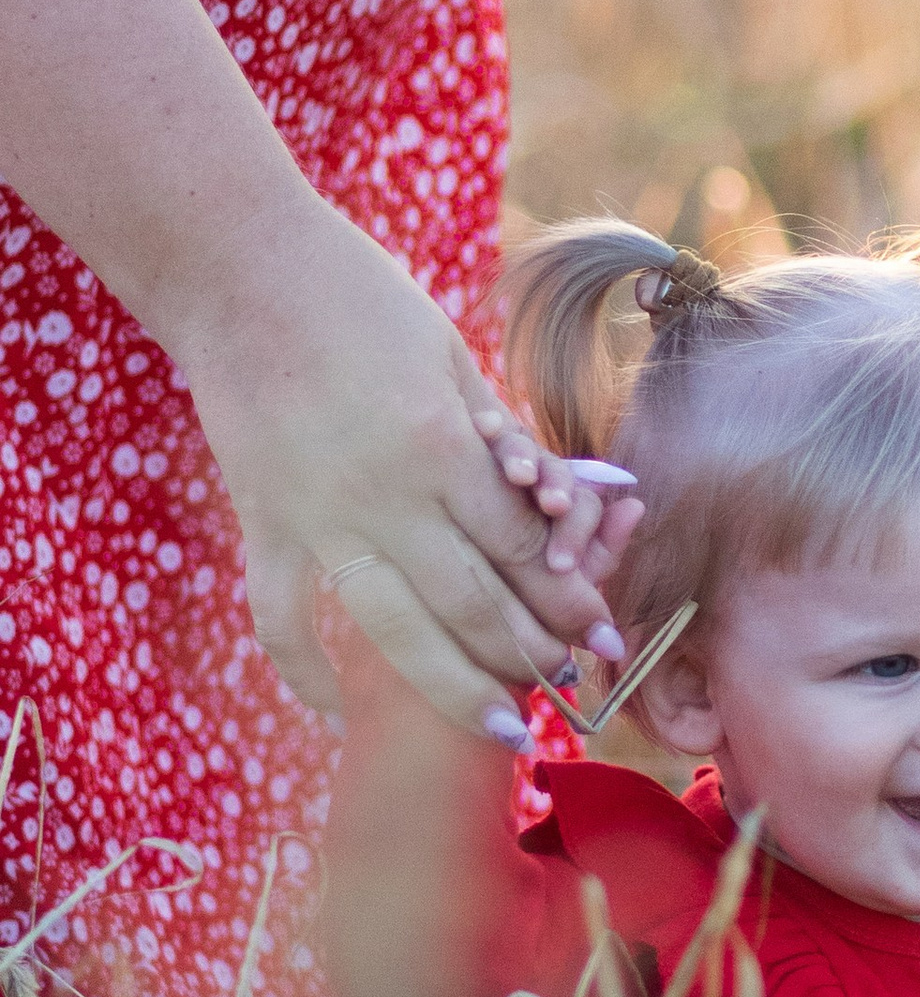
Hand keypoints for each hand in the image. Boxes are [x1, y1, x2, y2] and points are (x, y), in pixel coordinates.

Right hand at [171, 200, 648, 741]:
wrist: (236, 266)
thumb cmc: (357, 295)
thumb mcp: (448, 354)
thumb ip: (494, 436)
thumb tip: (549, 500)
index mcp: (439, 444)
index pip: (522, 546)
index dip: (572, 597)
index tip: (605, 635)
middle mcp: (382, 494)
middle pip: (474, 601)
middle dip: (534, 653)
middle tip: (575, 693)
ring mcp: (314, 517)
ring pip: (393, 630)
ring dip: (453, 687)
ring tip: (501, 730)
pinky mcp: (259, 522)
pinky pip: (279, 617)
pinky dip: (306, 671)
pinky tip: (338, 712)